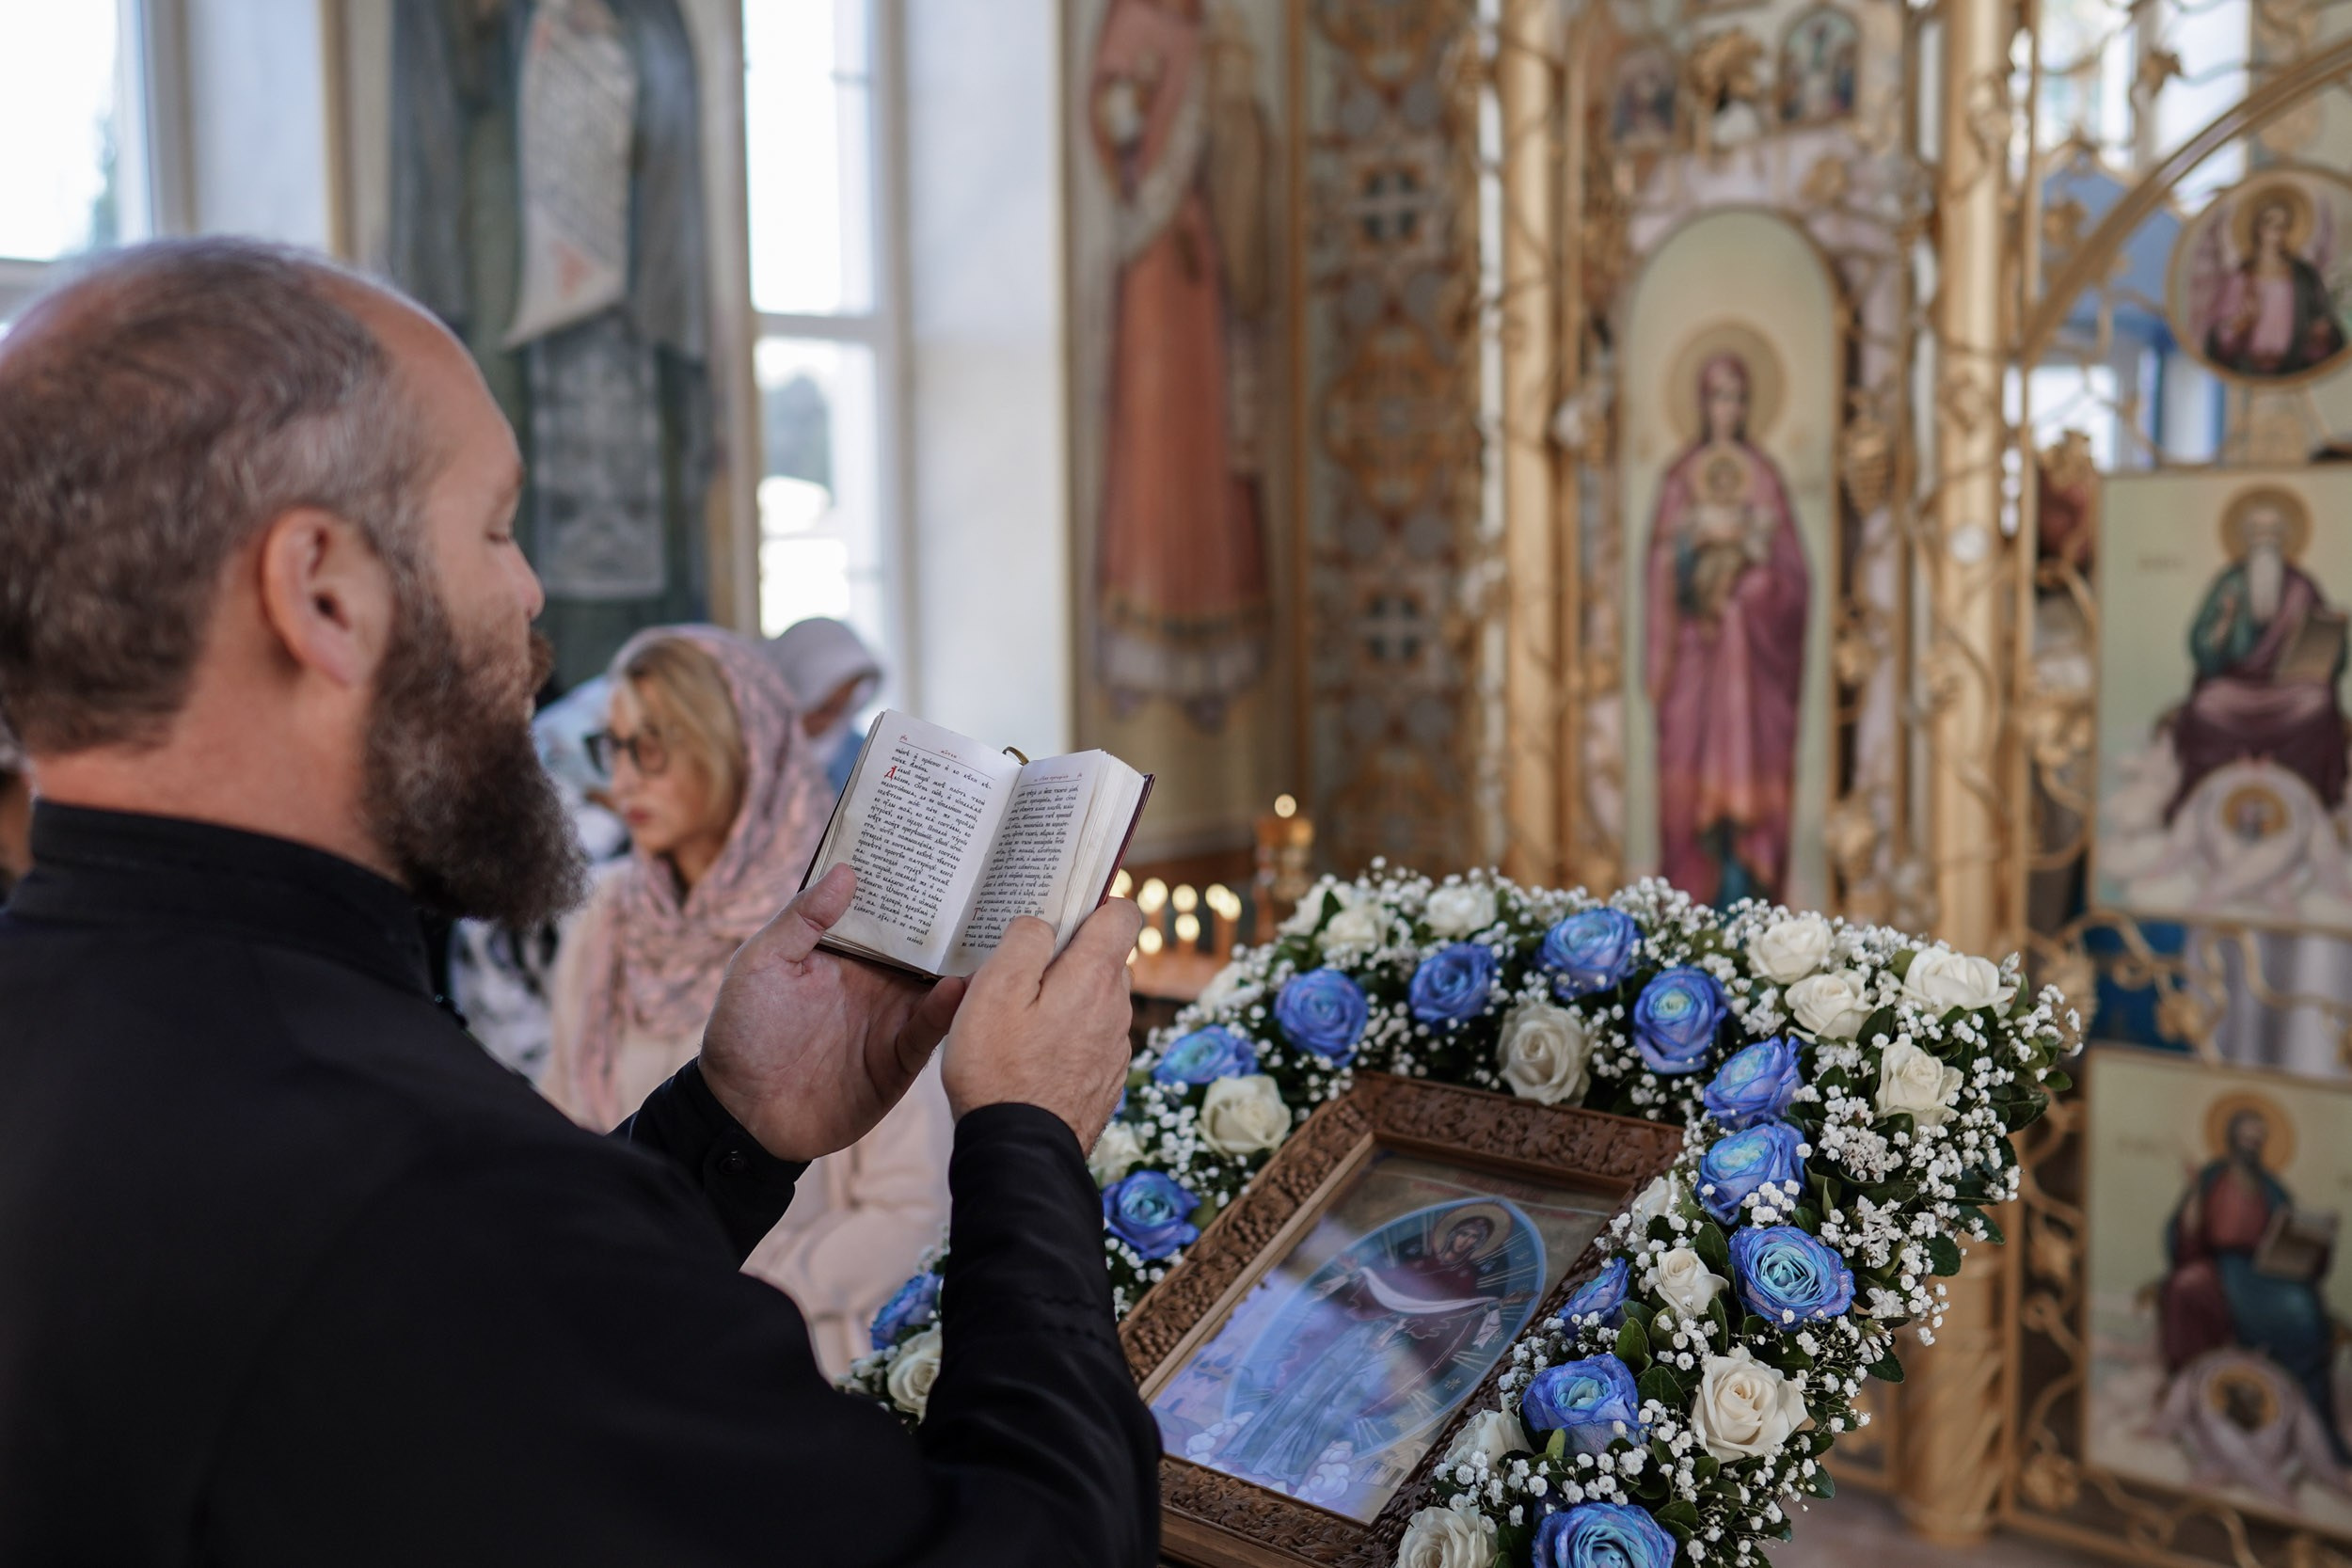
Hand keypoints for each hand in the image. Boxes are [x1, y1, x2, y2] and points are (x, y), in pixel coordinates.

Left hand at [699, 865, 967, 1162]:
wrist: (742, 1116)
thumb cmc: (741, 1033)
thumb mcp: (760, 964)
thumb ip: (802, 920)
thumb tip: (847, 871)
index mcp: (846, 955)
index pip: (889, 914)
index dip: (915, 888)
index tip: (948, 854)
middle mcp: (876, 983)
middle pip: (925, 947)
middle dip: (957, 923)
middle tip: (994, 889)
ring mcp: (891, 1020)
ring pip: (939, 987)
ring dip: (964, 965)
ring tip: (996, 935)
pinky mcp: (899, 1060)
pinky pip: (929, 1032)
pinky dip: (946, 1011)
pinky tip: (958, 988)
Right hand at [940, 899, 1144, 1147]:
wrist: (1018, 1154)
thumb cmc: (997, 1071)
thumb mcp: (993, 991)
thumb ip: (1023, 943)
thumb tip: (1040, 923)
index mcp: (1094, 978)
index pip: (1123, 913)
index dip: (1095, 903)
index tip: (1062, 912)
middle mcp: (1116, 1009)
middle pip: (1106, 958)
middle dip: (1071, 955)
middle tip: (1022, 970)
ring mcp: (1114, 1048)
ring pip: (1097, 1001)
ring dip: (1067, 998)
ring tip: (1019, 1018)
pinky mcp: (1106, 1080)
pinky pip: (1091, 1038)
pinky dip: (1068, 1035)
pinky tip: (1030, 1054)